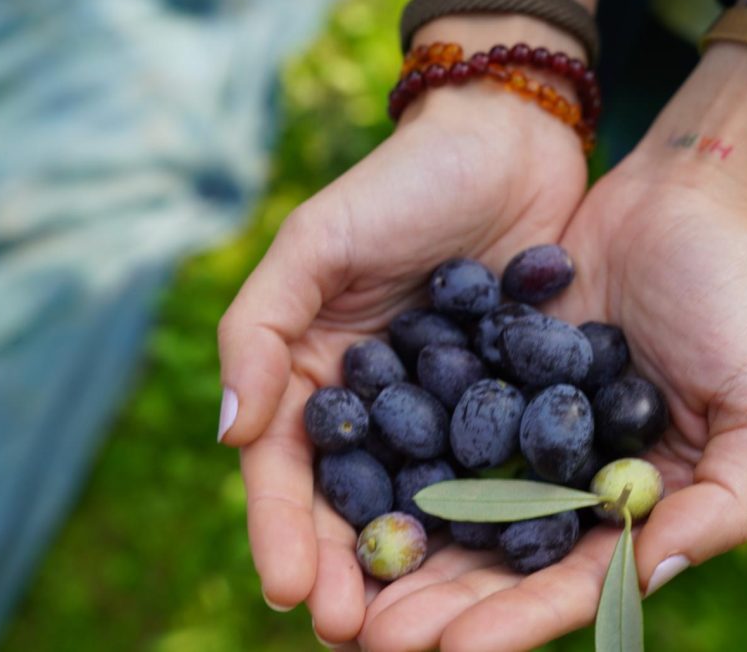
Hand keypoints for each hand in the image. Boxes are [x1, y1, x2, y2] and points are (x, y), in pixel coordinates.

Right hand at [216, 86, 586, 643]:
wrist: (507, 143)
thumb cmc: (400, 186)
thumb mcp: (316, 244)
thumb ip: (261, 331)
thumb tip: (229, 434)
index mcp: (319, 379)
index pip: (290, 473)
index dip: (286, 534)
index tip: (293, 592)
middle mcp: (382, 411)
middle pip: (360, 510)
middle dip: (358, 576)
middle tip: (365, 640)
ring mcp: (452, 414)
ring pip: (432, 509)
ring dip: (428, 573)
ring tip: (432, 633)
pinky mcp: (518, 406)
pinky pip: (507, 474)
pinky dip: (505, 523)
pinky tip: (515, 569)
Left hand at [357, 42, 746, 650]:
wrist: (678, 203)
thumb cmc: (735, 302)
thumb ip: (723, 500)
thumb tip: (649, 574)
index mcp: (626, 505)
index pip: (569, 581)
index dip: (516, 618)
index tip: (457, 651)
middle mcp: (562, 479)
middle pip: (493, 558)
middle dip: (436, 601)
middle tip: (372, 637)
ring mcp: (513, 429)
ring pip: (447, 503)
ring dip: (399, 546)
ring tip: (340, 585)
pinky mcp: (475, 373)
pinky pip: (427, 422)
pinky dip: (388, 456)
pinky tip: (340, 484)